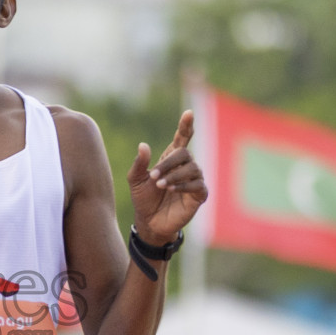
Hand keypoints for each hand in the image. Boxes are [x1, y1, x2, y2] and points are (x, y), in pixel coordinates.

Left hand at [126, 110, 207, 245]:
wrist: (149, 221)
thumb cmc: (144, 198)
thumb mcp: (136, 179)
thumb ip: (139, 163)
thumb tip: (143, 145)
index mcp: (171, 158)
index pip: (183, 137)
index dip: (186, 125)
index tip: (188, 113)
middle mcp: (185, 165)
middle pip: (185, 152)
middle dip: (168, 163)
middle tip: (154, 177)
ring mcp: (194, 179)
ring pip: (192, 168)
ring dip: (175, 175)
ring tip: (161, 185)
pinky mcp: (199, 194)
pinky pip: (198, 185)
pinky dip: (184, 185)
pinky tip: (172, 189)